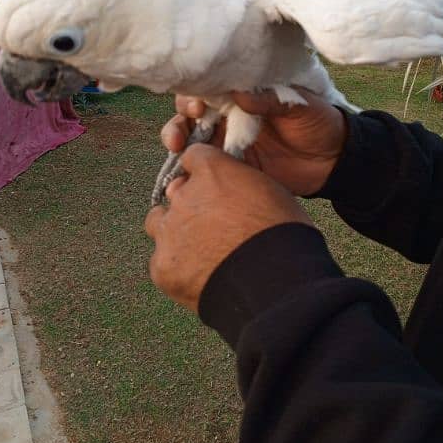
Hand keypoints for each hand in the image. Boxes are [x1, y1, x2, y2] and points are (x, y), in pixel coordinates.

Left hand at [145, 144, 312, 310]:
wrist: (276, 285)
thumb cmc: (283, 236)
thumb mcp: (271, 192)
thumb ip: (241, 184)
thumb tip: (234, 192)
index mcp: (213, 171)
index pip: (194, 156)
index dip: (205, 172)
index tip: (214, 185)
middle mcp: (185, 195)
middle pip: (175, 191)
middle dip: (190, 203)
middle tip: (213, 224)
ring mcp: (170, 232)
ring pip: (159, 223)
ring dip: (174, 231)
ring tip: (200, 250)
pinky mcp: (163, 266)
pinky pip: (161, 261)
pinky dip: (178, 267)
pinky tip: (201, 276)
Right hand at [161, 89, 347, 195]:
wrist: (333, 161)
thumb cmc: (318, 122)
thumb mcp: (298, 103)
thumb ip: (269, 98)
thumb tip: (239, 91)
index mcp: (243, 94)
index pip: (209, 87)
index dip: (195, 93)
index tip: (197, 104)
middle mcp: (230, 116)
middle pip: (191, 113)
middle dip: (180, 118)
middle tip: (183, 127)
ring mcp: (229, 142)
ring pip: (191, 138)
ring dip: (177, 138)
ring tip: (176, 146)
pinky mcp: (233, 167)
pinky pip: (205, 166)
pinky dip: (189, 168)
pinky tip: (182, 171)